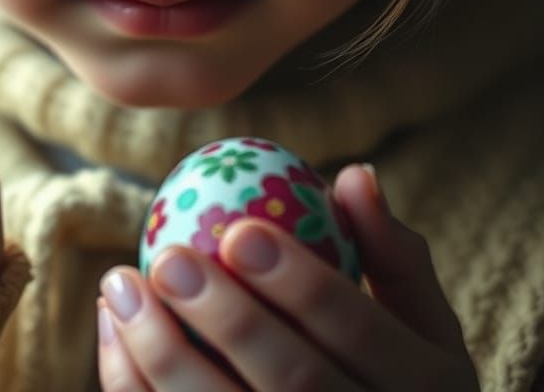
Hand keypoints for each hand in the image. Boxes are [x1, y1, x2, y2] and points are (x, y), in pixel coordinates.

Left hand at [97, 164, 478, 390]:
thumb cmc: (401, 377)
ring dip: (163, 357)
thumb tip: (353, 174)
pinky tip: (115, 330)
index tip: (237, 228)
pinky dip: (137, 388)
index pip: (359, 334)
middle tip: (168, 258)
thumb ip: (393, 253)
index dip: (299, 283)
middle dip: (227, 320)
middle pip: (294, 386)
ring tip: (121, 285)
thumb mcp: (424, 323)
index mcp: (427, 388)